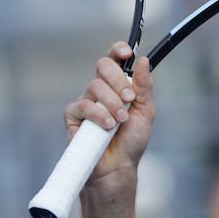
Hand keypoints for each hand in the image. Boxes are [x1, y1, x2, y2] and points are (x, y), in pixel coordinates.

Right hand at [64, 42, 155, 186]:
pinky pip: (82, 105)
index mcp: (118, 86)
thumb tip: (144, 61)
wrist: (118, 166)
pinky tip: (107, 127)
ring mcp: (86, 101)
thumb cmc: (131, 140)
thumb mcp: (145, 112)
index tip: (127, 52)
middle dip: (118, 80)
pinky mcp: (73, 115)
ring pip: (94, 86)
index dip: (118, 51)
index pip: (115, 61)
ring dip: (112, 103)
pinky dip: (98, 115)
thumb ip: (144, 87)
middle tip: (129, 98)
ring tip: (120, 120)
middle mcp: (101, 90)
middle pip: (102, 66)